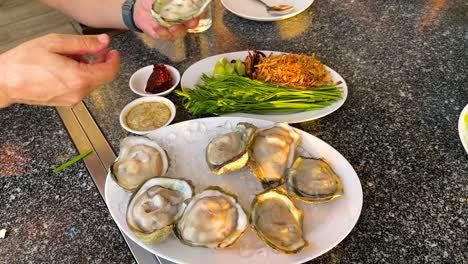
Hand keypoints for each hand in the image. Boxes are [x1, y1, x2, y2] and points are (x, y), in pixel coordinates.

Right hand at [0, 33, 119, 107]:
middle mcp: (78, 93)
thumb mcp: (54, 43)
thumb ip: (83, 43)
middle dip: (98, 62)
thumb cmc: (23, 63)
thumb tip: (102, 42)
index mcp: (79, 78)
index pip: (110, 72)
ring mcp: (72, 100)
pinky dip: (78, 77)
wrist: (4, 82)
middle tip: (88, 49)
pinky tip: (63, 68)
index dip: (114, 60)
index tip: (112, 52)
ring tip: (67, 58)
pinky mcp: (66, 102)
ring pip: (90, 83)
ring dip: (86, 69)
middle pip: (101, 77)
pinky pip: (80, 88)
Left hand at [133, 0, 200, 39]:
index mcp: (185, 9)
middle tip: (191, 22)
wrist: (141, 9)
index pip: (198, 11)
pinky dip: (160, 30)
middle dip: (193, 22)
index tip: (201, 12)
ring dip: (177, 29)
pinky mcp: (164, 34)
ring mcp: (175, 28)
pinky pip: (164, 35)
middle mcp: (183, 20)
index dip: (201, 12)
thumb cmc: (154, 0)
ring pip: (180, 31)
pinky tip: (156, 25)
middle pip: (193, 23)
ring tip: (172, 27)